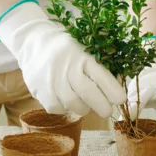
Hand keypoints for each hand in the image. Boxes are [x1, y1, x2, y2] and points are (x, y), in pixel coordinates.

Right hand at [0, 1, 125, 117]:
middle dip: (101, 106)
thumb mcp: (84, 50)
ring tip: (84, 104)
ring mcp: (52, 79)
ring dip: (83, 108)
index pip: (100, 75)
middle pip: (87, 92)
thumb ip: (100, 67)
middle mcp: (67, 67)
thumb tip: (118, 90)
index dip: (112, 90)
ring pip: (72, 103)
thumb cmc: (68, 50)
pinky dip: (64, 108)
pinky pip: (57, 108)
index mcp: (82, 55)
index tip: (121, 99)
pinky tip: (65, 100)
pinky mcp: (40, 90)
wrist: (34, 43)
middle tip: (107, 112)